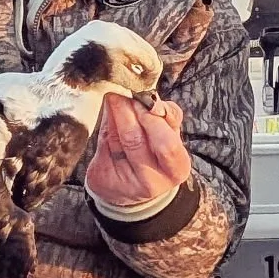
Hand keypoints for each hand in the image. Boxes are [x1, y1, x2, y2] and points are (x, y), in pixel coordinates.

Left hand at [86, 94, 191, 208]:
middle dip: (126, 111)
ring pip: (115, 139)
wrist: (135, 184)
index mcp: (176, 169)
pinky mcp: (103, 179)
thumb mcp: (171, 134)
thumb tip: (151, 99)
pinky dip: (104, 126)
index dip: (153, 119)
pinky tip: (109, 118)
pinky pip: (101, 144)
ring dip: (113, 114)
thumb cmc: (157, 152)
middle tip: (121, 93)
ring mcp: (124, 183)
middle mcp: (152, 182)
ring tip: (113, 99)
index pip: (166, 144)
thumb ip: (167, 116)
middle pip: (135, 140)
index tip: (142, 98)